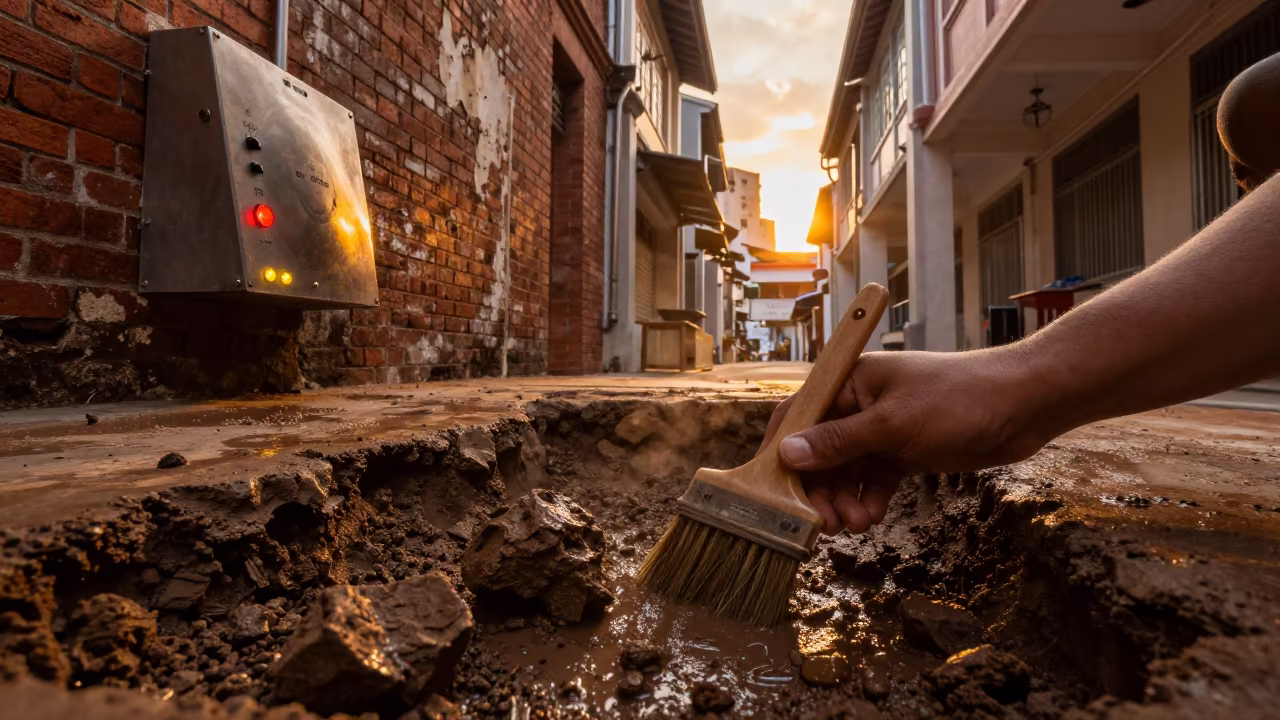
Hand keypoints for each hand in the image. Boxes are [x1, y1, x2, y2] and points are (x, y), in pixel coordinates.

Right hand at [758, 348, 1057, 534]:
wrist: (1024, 405)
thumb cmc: (959, 399)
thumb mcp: (894, 424)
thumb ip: (840, 442)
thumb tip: (788, 454)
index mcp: (849, 383)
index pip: (797, 416)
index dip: (782, 453)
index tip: (775, 492)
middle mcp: (859, 405)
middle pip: (818, 452)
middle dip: (819, 488)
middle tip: (824, 523)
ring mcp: (881, 430)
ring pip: (845, 471)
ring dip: (845, 499)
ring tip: (856, 525)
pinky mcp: (903, 451)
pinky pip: (872, 479)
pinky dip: (869, 499)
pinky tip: (871, 517)